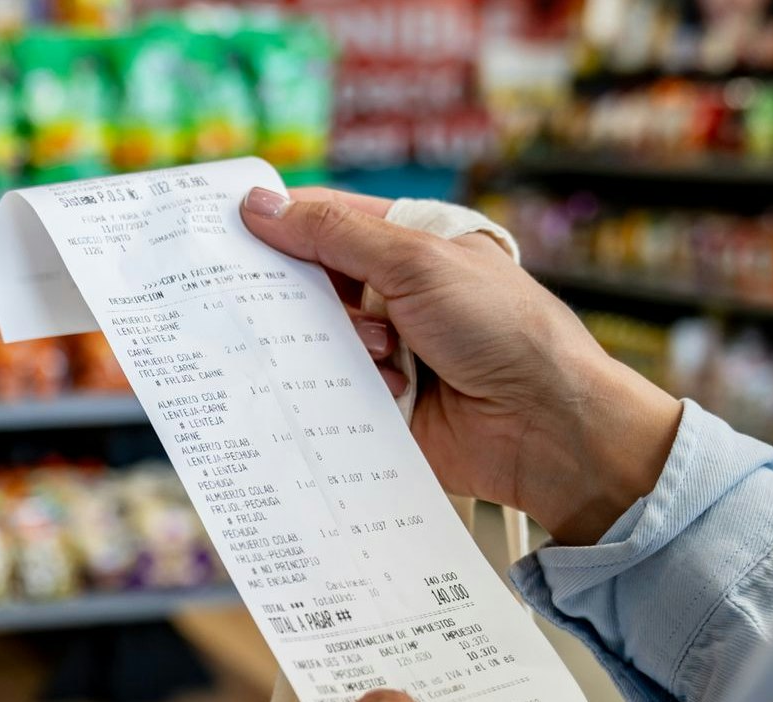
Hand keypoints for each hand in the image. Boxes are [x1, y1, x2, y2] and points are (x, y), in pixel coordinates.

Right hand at [241, 186, 685, 545]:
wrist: (546, 425)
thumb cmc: (502, 328)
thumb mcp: (416, 262)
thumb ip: (334, 235)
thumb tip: (260, 205)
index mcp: (411, 245)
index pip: (328, 221)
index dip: (280, 222)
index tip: (226, 227)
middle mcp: (397, 295)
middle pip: (313, 284)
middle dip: (291, 292)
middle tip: (253, 295)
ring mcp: (388, 353)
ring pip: (316, 341)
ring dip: (329, 344)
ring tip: (378, 352)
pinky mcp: (381, 406)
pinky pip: (330, 394)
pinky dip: (334, 391)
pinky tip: (366, 391)